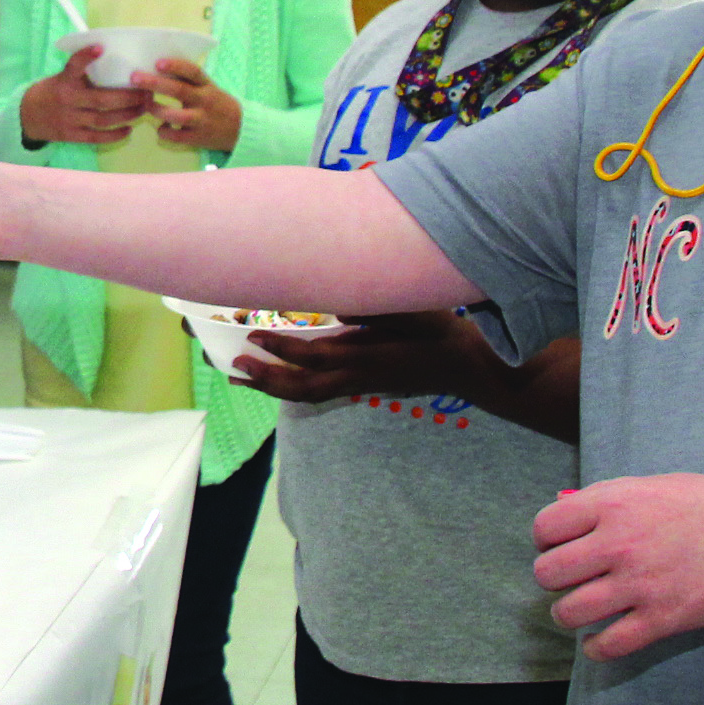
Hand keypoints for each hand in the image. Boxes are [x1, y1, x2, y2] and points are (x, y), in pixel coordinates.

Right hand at [17, 48, 143, 146]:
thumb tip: (112, 57)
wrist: (28, 116)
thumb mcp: (61, 77)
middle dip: (128, 97)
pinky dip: (114, 135)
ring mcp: (69, 119)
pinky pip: (96, 137)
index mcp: (64, 81)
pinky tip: (128, 129)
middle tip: (146, 91)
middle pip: (101, 99)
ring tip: (143, 109)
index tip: (100, 47)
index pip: (73, 66)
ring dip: (126, 115)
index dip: (85, 57)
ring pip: (103, 119)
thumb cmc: (53, 91)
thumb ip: (81, 73)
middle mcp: (67, 100)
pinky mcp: (71, 135)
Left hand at [148, 56, 239, 151]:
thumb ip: (188, 80)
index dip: (175, 66)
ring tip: (146, 105)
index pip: (193, 72)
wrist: (240, 129)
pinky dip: (164, 132)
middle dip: (155, 84)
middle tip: (135, 78)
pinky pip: (176, 136)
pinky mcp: (198, 138)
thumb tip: (157, 67)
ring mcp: (201, 120)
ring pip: (177, 116)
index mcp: (207, 86)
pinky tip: (160, 128)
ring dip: (157, 110)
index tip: (158, 62)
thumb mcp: (208, 88)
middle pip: (179, 90)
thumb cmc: (216, 104)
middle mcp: (205, 101)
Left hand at [234, 311, 490, 404]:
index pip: (315, 356)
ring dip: (274, 388)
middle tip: (234, 367)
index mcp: (369, 358)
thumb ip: (378, 312)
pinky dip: (294, 388)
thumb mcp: (417, 313)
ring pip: (309, 395)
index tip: (252, 334)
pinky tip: (278, 380)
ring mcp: (361, 387)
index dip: (282, 348)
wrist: (469, 369)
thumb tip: (339, 310)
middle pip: (303, 387)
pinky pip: (320, 393)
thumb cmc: (444, 333)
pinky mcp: (364, 388)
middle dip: (266, 378)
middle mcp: (359, 378)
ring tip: (243, 377)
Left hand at [532, 475, 703, 659]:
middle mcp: (620, 543)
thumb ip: (607, 498)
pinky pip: (607, 645)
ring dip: (568, 614)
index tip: (559, 546)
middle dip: (553, 578)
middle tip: (572, 579)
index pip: (545, 527)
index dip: (546, 539)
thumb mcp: (654, 486)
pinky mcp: (663, 620)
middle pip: (548, 573)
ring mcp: (640, 584)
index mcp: (614, 503)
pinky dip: (596, 648)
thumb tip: (564, 512)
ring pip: (569, 612)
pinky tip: (600, 639)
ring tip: (582, 609)